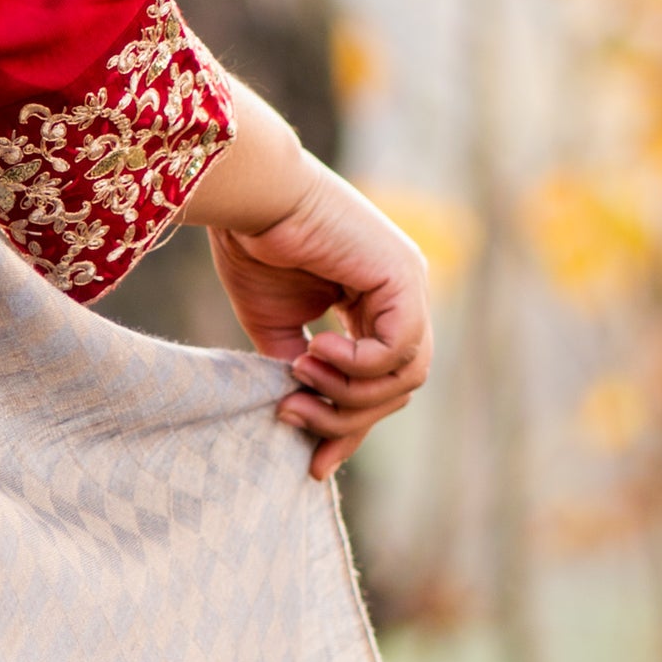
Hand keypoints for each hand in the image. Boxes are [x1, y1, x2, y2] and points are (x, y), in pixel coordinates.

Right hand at [199, 153, 429, 481]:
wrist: (252, 198)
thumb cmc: (255, 246)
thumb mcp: (278, 326)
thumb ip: (300, 368)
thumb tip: (305, 414)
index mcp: (377, 302)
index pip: (383, 382)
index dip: (350, 426)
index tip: (313, 464)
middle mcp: (403, 294)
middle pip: (399, 389)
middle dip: (347, 418)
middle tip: (293, 416)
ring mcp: (409, 285)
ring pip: (406, 378)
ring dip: (348, 394)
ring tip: (298, 376)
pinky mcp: (403, 278)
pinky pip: (397, 352)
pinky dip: (356, 366)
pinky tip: (316, 351)